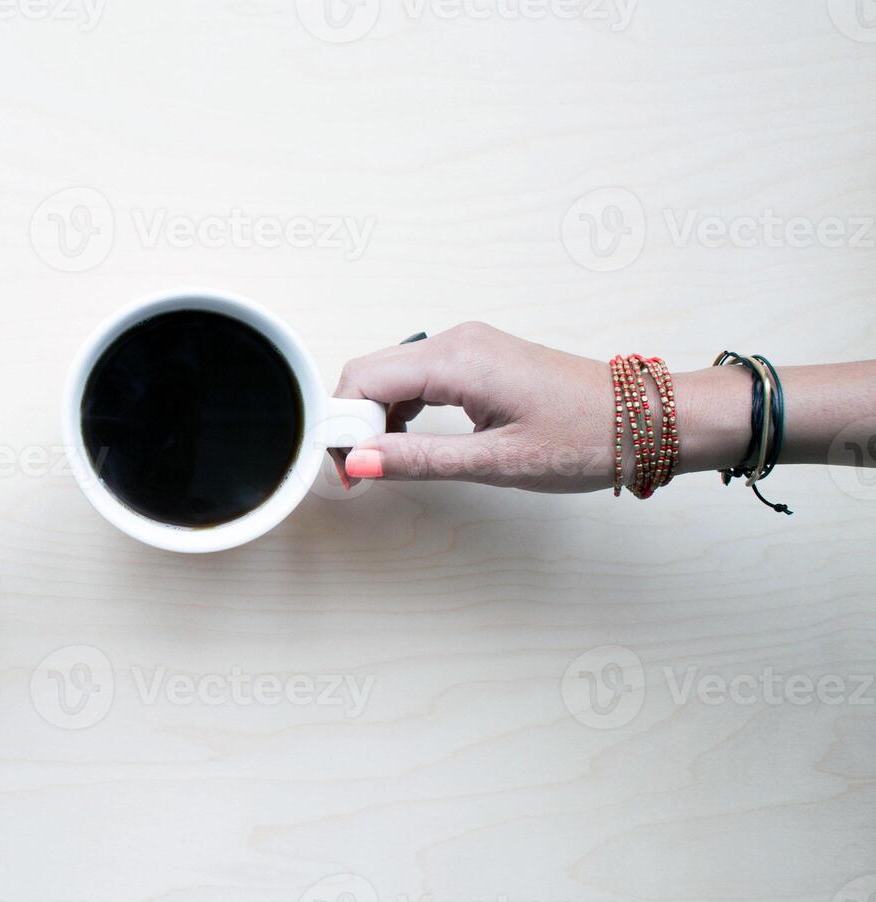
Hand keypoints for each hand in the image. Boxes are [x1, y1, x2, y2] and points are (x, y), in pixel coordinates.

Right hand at [333, 322, 751, 492]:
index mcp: (457, 359)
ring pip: (390, 376)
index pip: (363, 380)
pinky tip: (405, 445)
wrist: (648, 421)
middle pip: (369, 373)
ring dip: (373, 419)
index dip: (339, 425)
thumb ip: (420, 461)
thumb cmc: (587, 438)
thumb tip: (360, 463)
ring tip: (380, 465)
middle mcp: (457, 341)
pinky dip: (399, 411)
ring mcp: (467, 347)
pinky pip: (417, 378)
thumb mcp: (496, 461)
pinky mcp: (478, 360)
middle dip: (349, 422)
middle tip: (356, 473)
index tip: (343, 470)